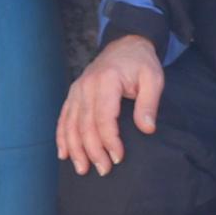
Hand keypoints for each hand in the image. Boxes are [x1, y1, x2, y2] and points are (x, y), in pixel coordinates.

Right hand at [56, 34, 166, 172]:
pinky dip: (62, 137)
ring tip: (82, 169)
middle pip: (85, 125)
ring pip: (71, 124)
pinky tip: (63, 154)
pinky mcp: (73, 93)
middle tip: (104, 170)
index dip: (109, 141)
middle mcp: (86, 86)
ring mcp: (77, 90)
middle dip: (93, 151)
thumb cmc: (141, 63)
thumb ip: (149, 103)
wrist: (126, 44)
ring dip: (75, 149)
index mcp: (106, 81)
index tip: (118, 158)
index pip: (104, 118)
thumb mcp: (153, 78)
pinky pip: (64, 117)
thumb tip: (147, 129)